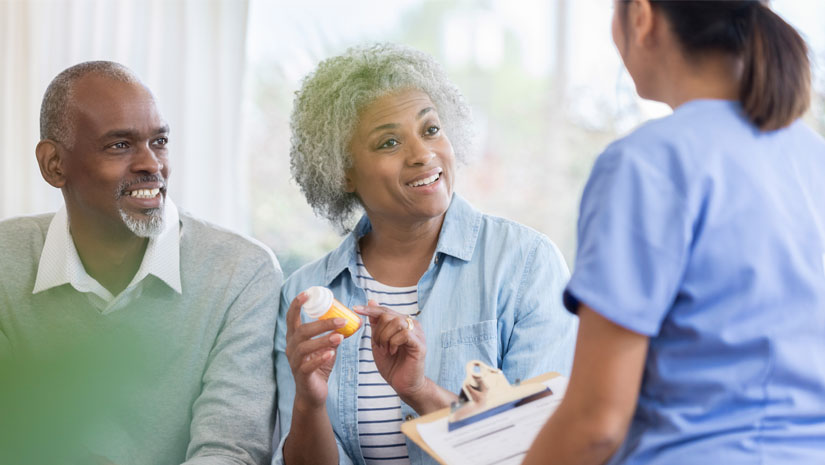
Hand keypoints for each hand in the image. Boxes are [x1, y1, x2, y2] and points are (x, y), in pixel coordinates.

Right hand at [285, 292, 345, 410]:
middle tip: (341, 320)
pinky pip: (308, 365)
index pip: (291, 317)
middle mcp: (291, 347)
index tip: (307, 293)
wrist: (313, 393)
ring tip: (340, 337)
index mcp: (295, 337)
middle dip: (321, 324)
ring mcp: (294, 362)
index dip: (297, 304)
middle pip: (302, 331)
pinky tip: (331, 354)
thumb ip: (334, 333)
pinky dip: (320, 358)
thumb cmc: (319, 365)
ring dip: (323, 340)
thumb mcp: (327, 346)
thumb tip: (353, 320)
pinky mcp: (301, 376)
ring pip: (305, 347)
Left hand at [354, 300, 426, 399]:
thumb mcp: (379, 342)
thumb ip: (376, 324)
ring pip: (396, 322)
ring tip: (386, 350)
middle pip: (388, 315)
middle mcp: (412, 325)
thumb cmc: (392, 364)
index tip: (355, 309)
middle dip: (378, 331)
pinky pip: (404, 334)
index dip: (370, 309)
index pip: (385, 310)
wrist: (404, 385)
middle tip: (379, 346)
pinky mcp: (420, 344)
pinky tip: (393, 352)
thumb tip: (371, 301)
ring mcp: (418, 334)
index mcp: (402, 323)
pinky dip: (394, 343)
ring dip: (385, 337)